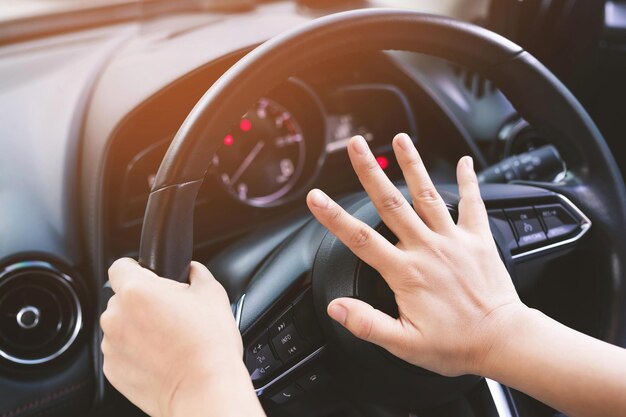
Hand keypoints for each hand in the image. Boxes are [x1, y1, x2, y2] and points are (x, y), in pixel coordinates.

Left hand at [101, 259, 262, 416]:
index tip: (150, 278)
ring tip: (168, 338)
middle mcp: (116, 317)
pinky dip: (136, 351)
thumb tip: (191, 269)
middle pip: (123, 297)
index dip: (138, 269)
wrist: (203, 390)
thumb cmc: (208, 345)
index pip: (120, 266)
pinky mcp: (112, 370)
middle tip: (170, 313)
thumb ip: (196, 272)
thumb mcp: (212, 293)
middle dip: (143, 301)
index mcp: (137, 291)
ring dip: (138, 327)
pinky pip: (121, 350)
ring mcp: (111, 345)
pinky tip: (161, 356)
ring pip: (121, 325)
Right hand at [306, 134, 526, 376]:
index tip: (317, 198)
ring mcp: (453, 240)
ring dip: (412, 165)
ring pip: (427, 195)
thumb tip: (336, 307)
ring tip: (400, 139)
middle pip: (391, 203)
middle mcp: (428, 249)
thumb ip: (368, 324)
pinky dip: (469, 181)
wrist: (503, 341)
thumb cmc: (456, 345)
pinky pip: (473, 204)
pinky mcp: (478, 239)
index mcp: (406, 273)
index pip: (361, 239)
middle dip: (370, 172)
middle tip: (357, 146)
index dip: (334, 217)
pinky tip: (464, 162)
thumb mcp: (405, 345)